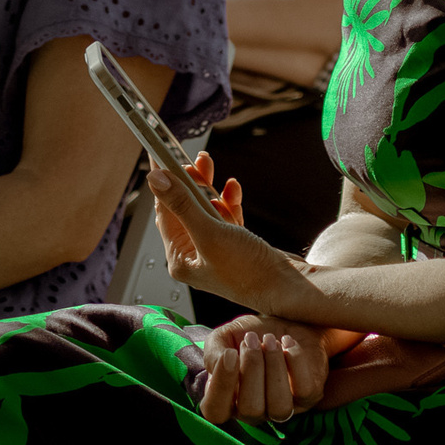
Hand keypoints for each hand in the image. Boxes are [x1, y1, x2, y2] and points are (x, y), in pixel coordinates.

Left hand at [149, 152, 308, 314]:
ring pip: (205, 209)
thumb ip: (181, 204)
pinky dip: (228, 201)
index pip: (163, 212)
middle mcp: (195, 255)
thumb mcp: (210, 233)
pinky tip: (233, 190)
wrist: (288, 287)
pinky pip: (225, 216)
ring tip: (209, 166)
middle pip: (183, 209)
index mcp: (180, 259)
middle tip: (193, 160)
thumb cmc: (249, 272)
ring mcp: (215, 249)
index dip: (163, 182)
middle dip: (188, 182)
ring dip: (208, 188)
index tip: (159, 157)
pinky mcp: (234, 244)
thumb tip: (156, 180)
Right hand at [196, 314, 331, 424]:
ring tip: (271, 339)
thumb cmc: (252, 334)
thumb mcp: (226, 336)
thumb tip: (223, 361)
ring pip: (279, 407)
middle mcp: (254, 410)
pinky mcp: (308, 397)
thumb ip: (213, 350)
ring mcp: (282, 407)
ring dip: (274, 368)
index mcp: (228, 399)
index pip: (215, 411)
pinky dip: (295, 361)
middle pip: (250, 410)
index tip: (230, 353)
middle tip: (253, 338)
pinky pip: (305, 390)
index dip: (221, 386)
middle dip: (252, 369)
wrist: (288, 321)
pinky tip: (287, 341)